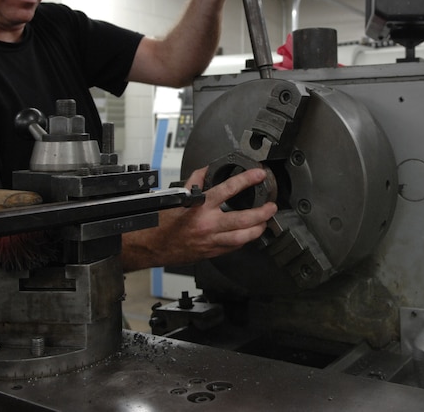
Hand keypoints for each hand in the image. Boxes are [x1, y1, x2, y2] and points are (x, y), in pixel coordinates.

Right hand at [121, 166, 277, 270]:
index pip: (228, 189)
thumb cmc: (162, 222)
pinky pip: (233, 247)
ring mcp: (211, 240)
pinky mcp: (211, 252)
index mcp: (200, 206)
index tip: (258, 175)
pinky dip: (243, 240)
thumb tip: (207, 170)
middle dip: (261, 213)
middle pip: (242, 219)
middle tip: (270, 206)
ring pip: (242, 237)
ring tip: (264, 222)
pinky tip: (248, 234)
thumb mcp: (177, 196)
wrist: (152, 245)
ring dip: (257, 229)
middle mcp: (207, 224)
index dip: (246, 180)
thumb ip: (195, 181)